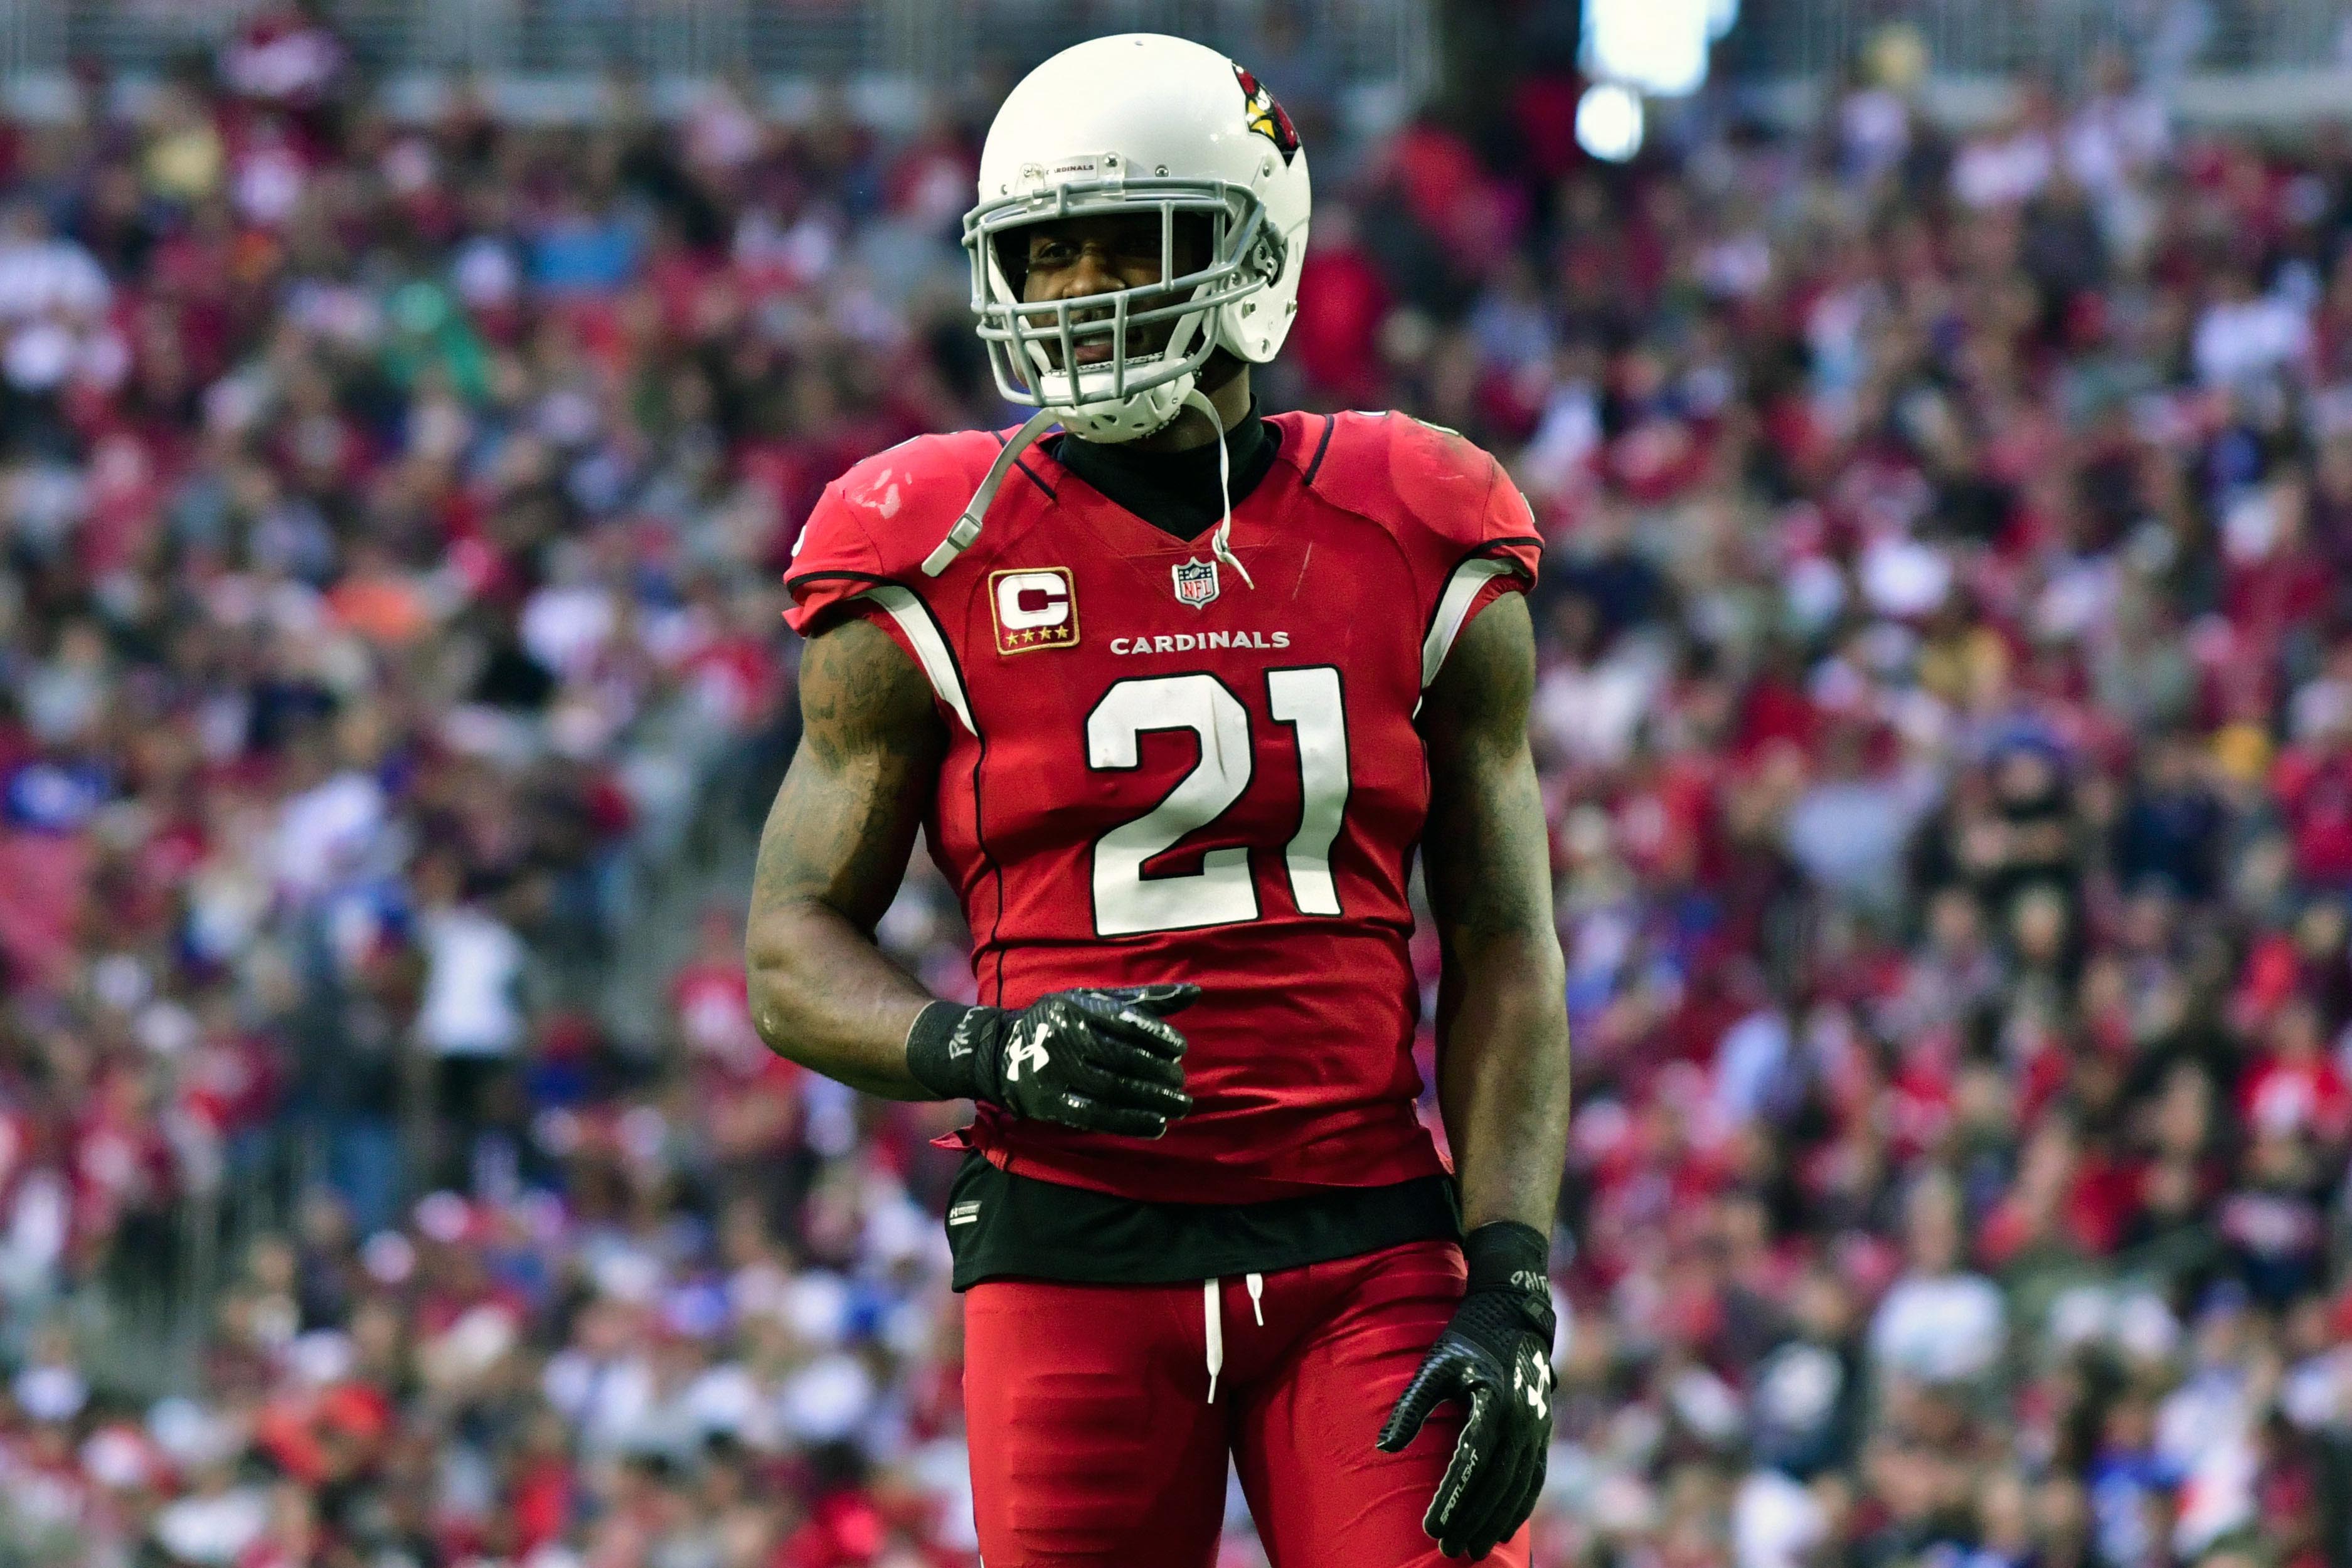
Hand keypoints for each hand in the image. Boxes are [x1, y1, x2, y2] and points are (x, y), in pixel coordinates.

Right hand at [905, 985, 1198, 1136]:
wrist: (1001, 1052)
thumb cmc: (1062, 1022)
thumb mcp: (1095, 1001)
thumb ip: (1144, 1000)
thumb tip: (1196, 993)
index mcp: (1077, 1006)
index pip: (1126, 1022)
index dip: (1158, 1037)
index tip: (1180, 1050)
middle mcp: (1064, 1037)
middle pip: (1123, 1059)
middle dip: (1160, 1074)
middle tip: (1182, 1084)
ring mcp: (1054, 1072)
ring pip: (1114, 1090)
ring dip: (1153, 1101)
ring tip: (1179, 1107)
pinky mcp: (1050, 1103)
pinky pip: (1097, 1116)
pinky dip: (1130, 1123)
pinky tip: (1156, 1126)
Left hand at [1377, 1223, 1555, 1559]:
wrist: (1514, 1315)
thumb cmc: (1466, 1340)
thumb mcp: (1435, 1366)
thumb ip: (1411, 1407)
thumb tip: (1383, 1448)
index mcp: (1494, 1402)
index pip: (1471, 1462)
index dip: (1452, 1498)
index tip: (1431, 1527)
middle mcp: (1522, 1420)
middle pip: (1496, 1483)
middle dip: (1472, 1518)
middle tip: (1448, 1548)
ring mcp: (1537, 1428)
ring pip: (1518, 1487)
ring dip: (1496, 1521)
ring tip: (1471, 1548)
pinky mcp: (1543, 1433)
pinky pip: (1534, 1479)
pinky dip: (1519, 1507)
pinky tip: (1501, 1529)